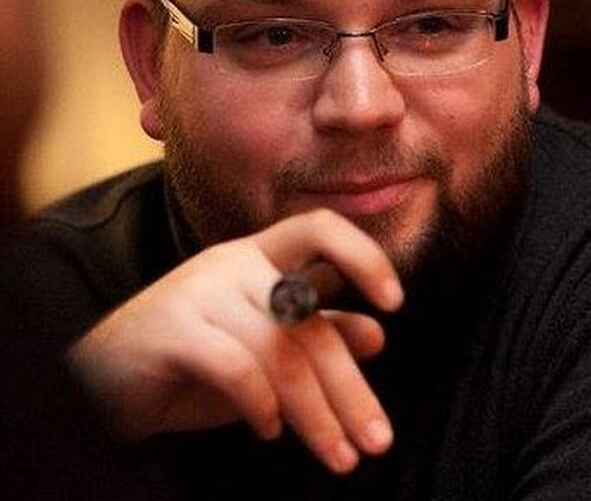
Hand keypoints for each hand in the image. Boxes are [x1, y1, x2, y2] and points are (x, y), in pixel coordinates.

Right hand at [68, 209, 403, 473]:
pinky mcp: (170, 329)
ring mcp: (200, 291)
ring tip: (339, 457)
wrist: (100, 376)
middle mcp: (233, 262)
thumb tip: (376, 335)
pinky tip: (270, 430)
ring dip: (317, 413)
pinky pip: (235, 366)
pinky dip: (261, 404)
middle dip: (350, 386)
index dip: (363, 255)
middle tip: (377, 440)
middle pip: (310, 318)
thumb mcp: (264, 346)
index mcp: (258, 255)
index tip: (396, 303)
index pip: (319, 228)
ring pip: (281, 348)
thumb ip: (316, 333)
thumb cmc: (192, 357)